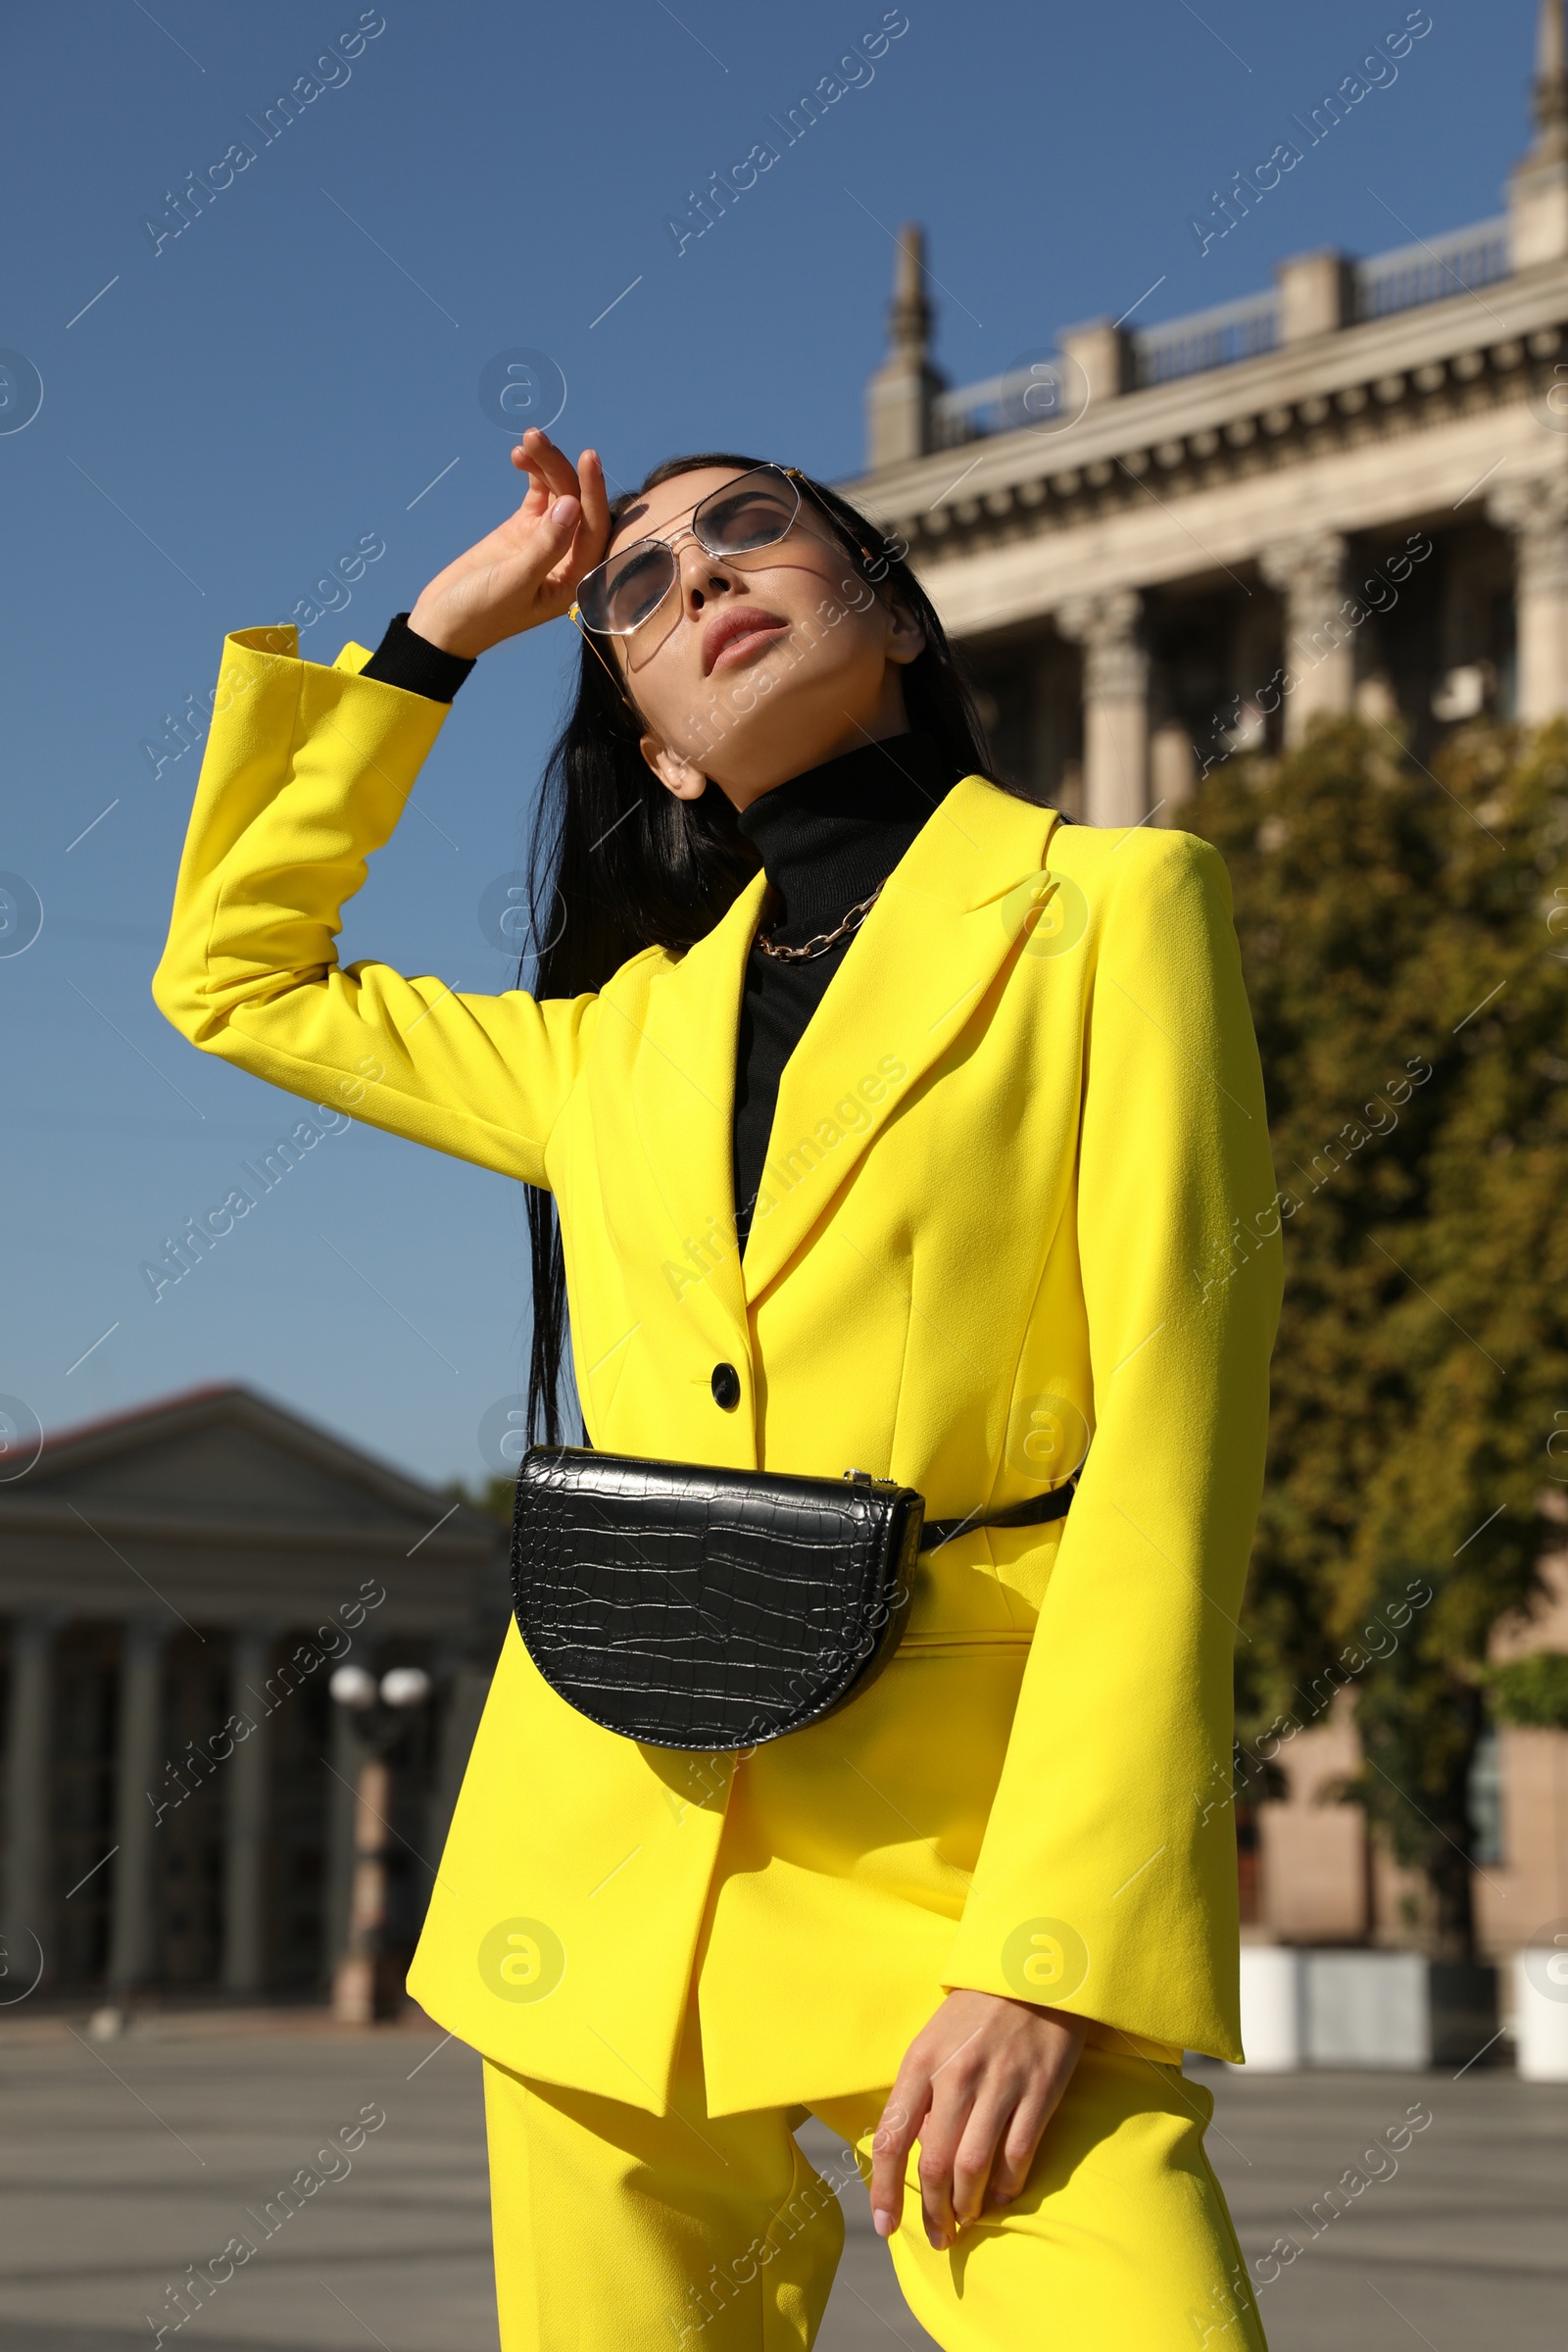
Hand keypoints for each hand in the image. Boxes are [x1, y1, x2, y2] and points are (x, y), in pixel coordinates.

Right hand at [406, 429, 611, 659]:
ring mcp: (547, 540)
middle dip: (562, 469)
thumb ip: (546, 546)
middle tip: (536, 437)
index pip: (595, 530)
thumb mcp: (514, 582)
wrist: (443, 622)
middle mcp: (569, 558)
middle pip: (577, 504)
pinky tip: (519, 455)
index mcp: (577, 580)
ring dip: (547, 464)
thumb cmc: (481, 613)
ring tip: (527, 439)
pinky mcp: (525, 529)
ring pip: (559, 493)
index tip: (587, 457)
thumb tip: (572, 504)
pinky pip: (539, 493)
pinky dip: (533, 472)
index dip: (593, 493)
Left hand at [871, 1989, 1087, 2249]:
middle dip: (933, 2211)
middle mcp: (957, 2075)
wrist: (1035, 1970)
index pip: (893, 2137)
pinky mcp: (1039, 2091)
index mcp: (921, 2061)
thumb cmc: (976, 2010)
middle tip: (938, 2236)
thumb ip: (921, 2091)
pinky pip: (1018, 2155)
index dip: (885, 2189)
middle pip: (937, 2164)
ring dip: (967, 2207)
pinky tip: (1000, 2197)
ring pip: (975, 2168)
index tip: (885, 2225)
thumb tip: (916, 2151)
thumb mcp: (933, 2039)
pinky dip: (1006, 2187)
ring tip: (966, 2222)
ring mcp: (1000, 2084)